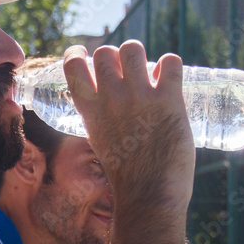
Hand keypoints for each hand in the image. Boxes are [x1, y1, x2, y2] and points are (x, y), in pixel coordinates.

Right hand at [63, 42, 194, 211]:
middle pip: (106, 52)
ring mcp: (139, 96)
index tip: (85, 54)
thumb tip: (115, 110)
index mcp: (90, 110)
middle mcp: (111, 97)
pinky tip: (170, 76)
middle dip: (116, 56)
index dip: (77, 54)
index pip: (72, 66)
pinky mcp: (168, 99)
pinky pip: (170, 61)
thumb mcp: (101, 143)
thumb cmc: (126, 177)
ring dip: (141, 55)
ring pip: (134, 48)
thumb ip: (103, 121)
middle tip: (128, 69)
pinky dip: (171, 64)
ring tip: (150, 70)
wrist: (148, 195)